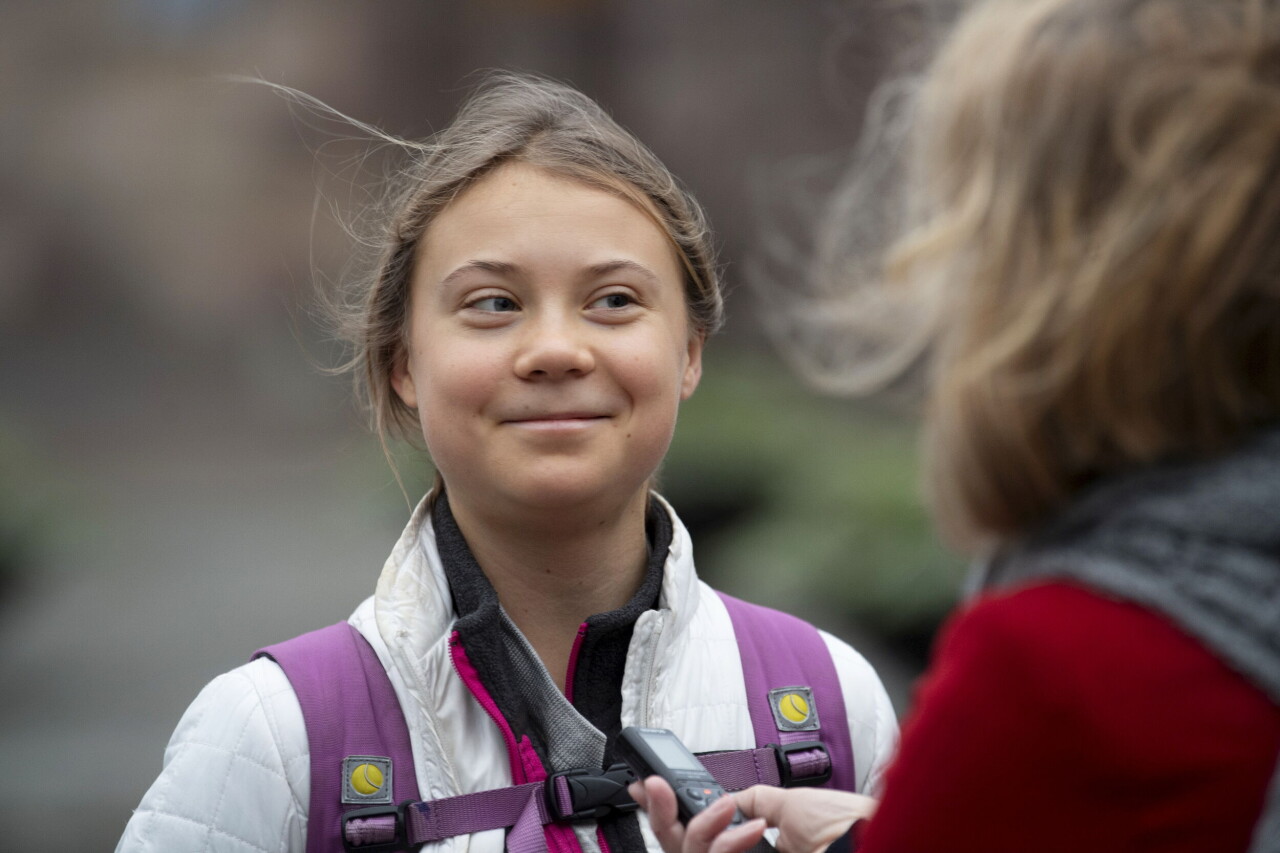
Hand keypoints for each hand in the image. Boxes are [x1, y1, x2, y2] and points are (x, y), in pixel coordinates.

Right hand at [629, 778, 876, 852]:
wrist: (868, 844)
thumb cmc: (846, 828)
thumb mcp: (788, 805)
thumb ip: (750, 802)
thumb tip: (723, 798)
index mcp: (753, 845)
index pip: (698, 833)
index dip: (668, 811)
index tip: (646, 788)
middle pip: (681, 847)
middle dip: (662, 815)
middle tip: (653, 788)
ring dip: (701, 828)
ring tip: (725, 813)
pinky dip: (724, 845)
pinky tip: (752, 833)